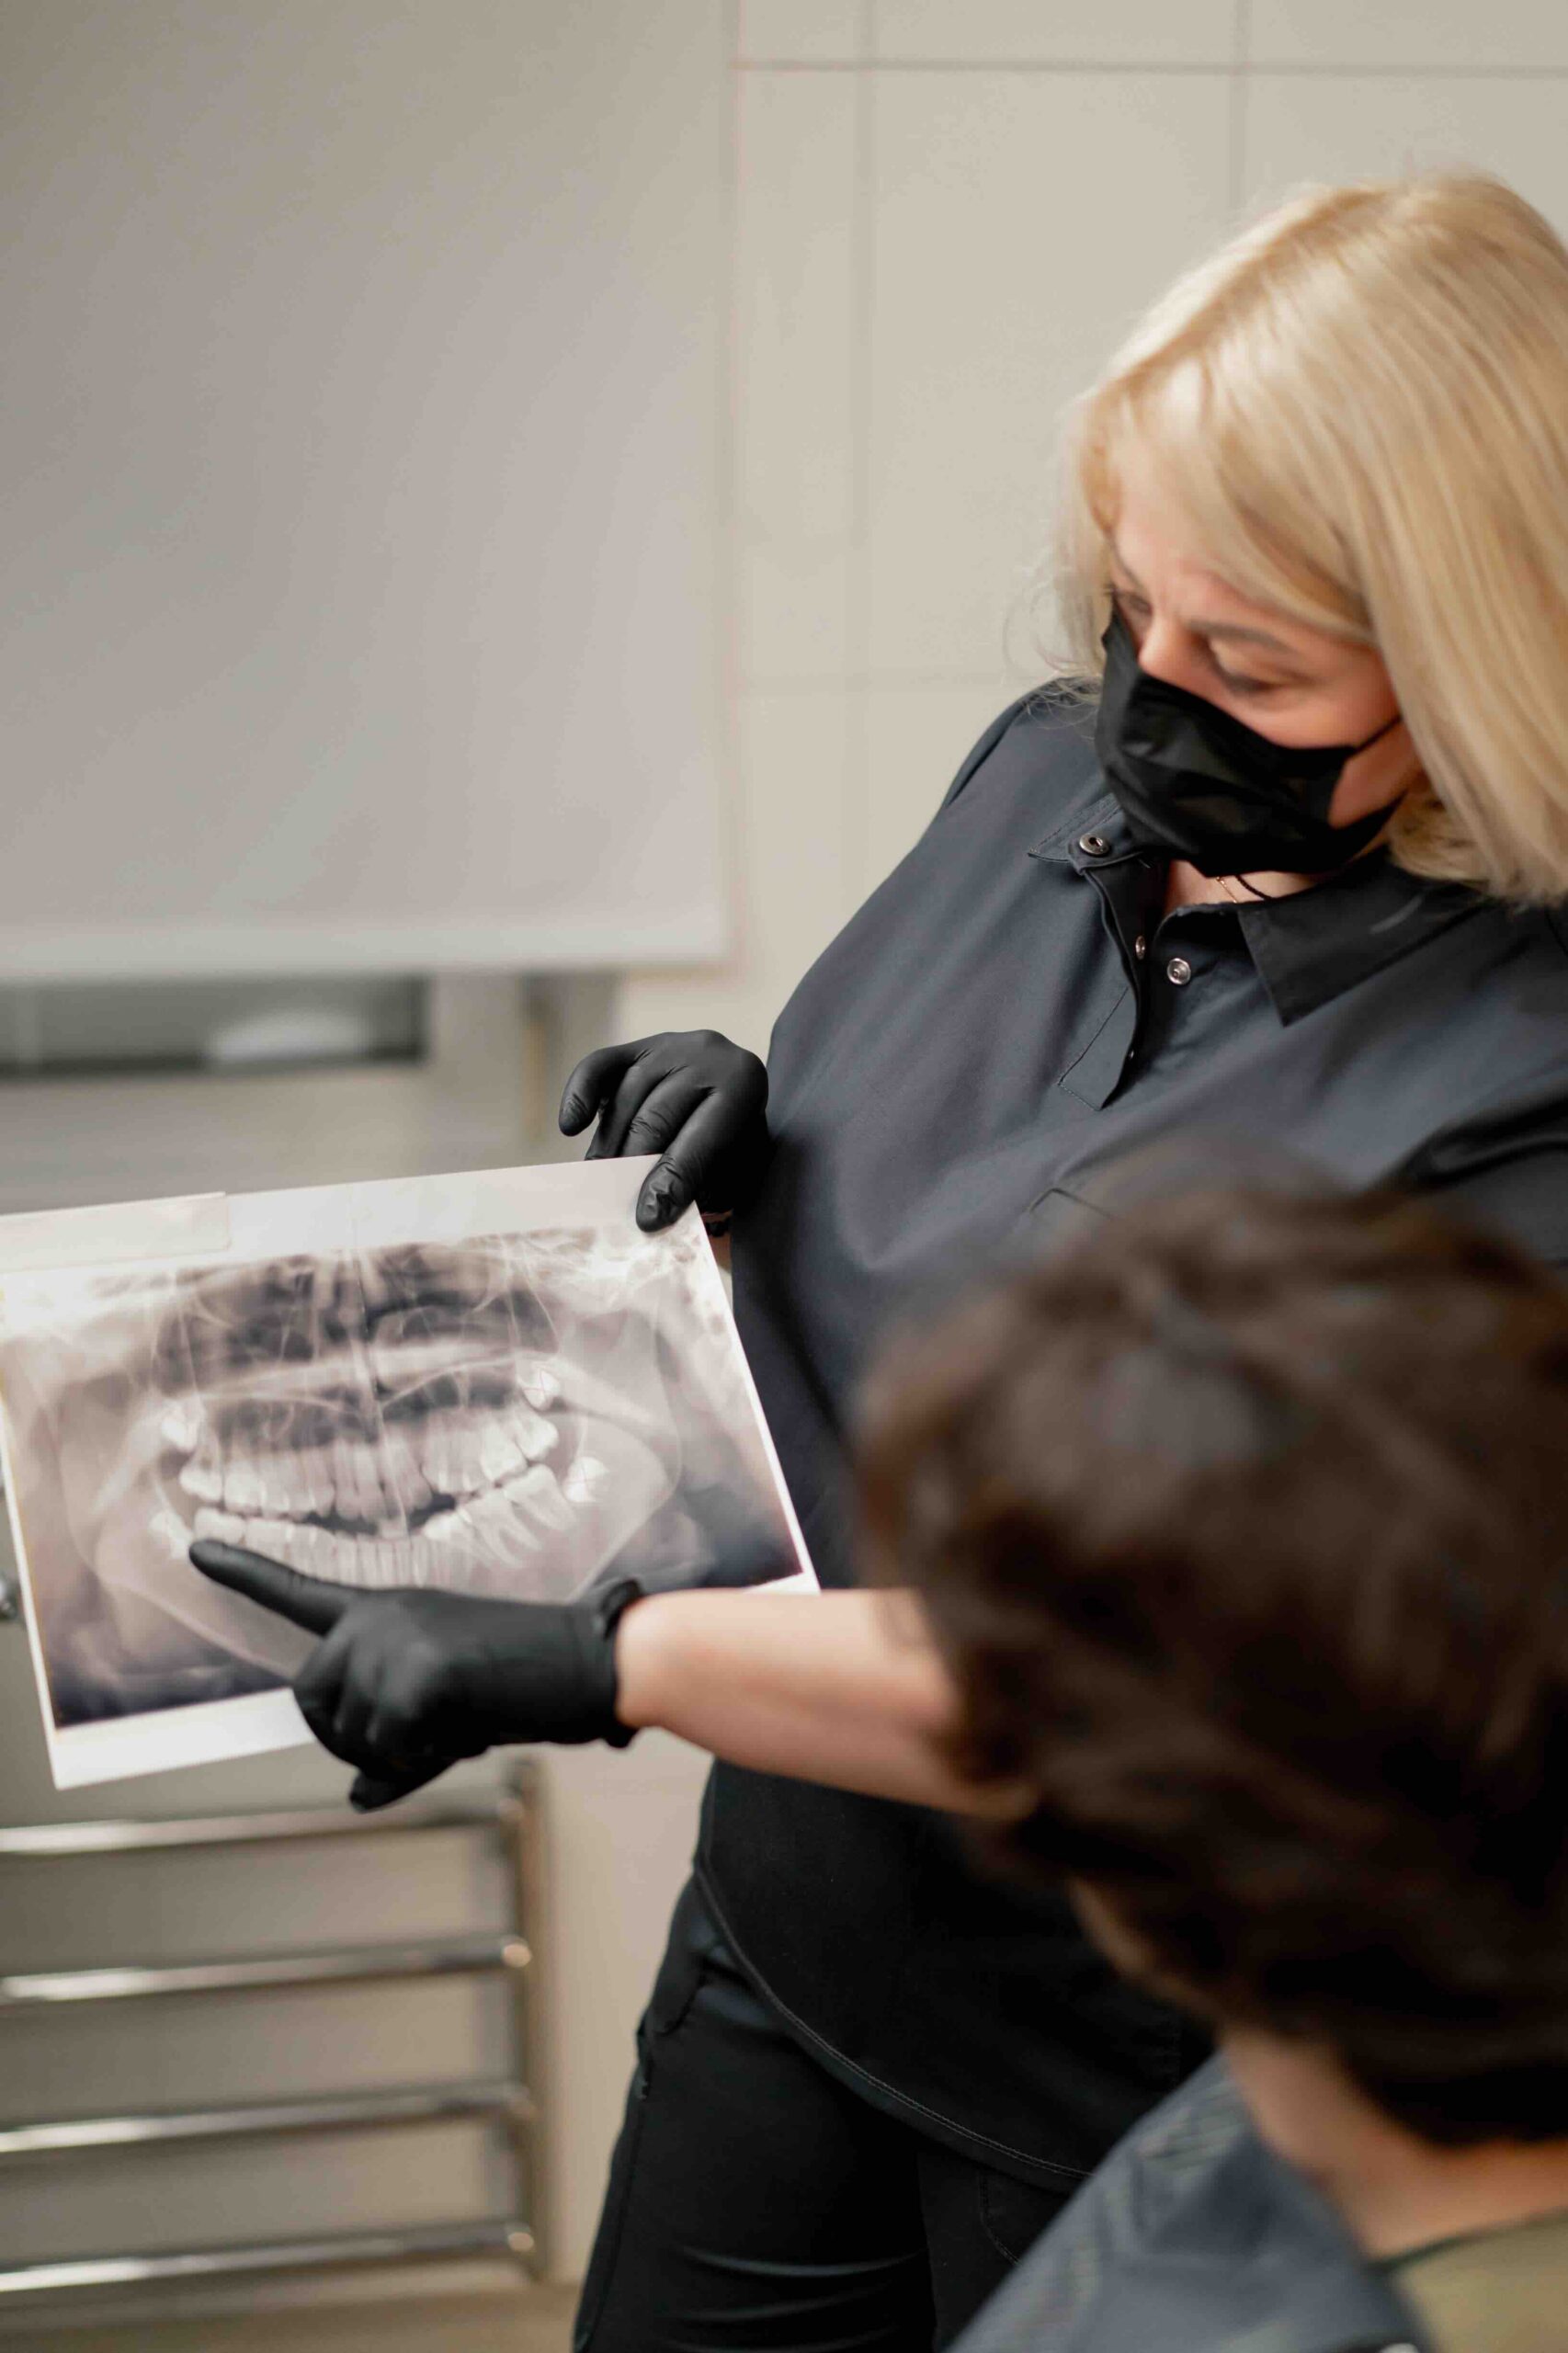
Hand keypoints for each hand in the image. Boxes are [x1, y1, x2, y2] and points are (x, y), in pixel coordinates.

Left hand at [190, 1539, 639, 1810]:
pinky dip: (424, 1760)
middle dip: (349, 1740)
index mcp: (386, 1610)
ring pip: (349, 1734)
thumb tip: (357, 1797)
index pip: (301, 1592)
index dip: (245, 1572)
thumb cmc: (527, 1682)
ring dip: (397, 1756)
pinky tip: (469, 1730)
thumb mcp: (448, 1716)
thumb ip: (396, 1749)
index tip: (196, 1545)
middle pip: (310, 1698)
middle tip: (418, 1744)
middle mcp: (379, 1615)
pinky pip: (388, 1750)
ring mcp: (394, 1638)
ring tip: (459, 1728)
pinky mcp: (417, 1671)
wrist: (590, 1662)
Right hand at [558, 1029, 768, 1231]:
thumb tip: (653, 1209)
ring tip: (601, 1184)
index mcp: (743, 1084)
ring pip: (625, 1099)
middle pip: (656, 1118)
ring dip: (609, 1148)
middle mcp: (706, 1054)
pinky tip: (571, 1127)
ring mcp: (667, 1045)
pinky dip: (580, 1096)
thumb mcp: (736, 1166)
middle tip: (618, 1208)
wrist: (731, 1092)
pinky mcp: (634, 1047)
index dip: (671, 1184)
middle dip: (634, 1169)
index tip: (647, 1219)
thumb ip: (701, 1184)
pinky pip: (598, 1067)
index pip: (700, 1140)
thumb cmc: (734, 1141)